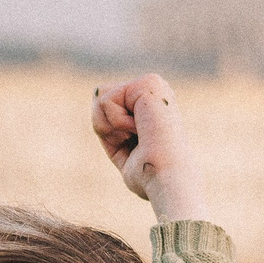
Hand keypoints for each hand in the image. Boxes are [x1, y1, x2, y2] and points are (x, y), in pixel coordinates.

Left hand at [92, 74, 209, 221]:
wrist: (167, 179)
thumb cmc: (149, 175)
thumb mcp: (121, 147)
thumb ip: (109, 123)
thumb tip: (97, 94)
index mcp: (149, 105)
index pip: (104, 106)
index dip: (108, 132)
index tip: (133, 148)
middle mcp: (153, 90)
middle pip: (99, 96)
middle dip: (105, 126)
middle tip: (134, 142)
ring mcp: (152, 85)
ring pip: (100, 96)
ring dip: (111, 125)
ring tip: (138, 135)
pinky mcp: (148, 83)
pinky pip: (106, 100)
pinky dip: (117, 123)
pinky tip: (141, 129)